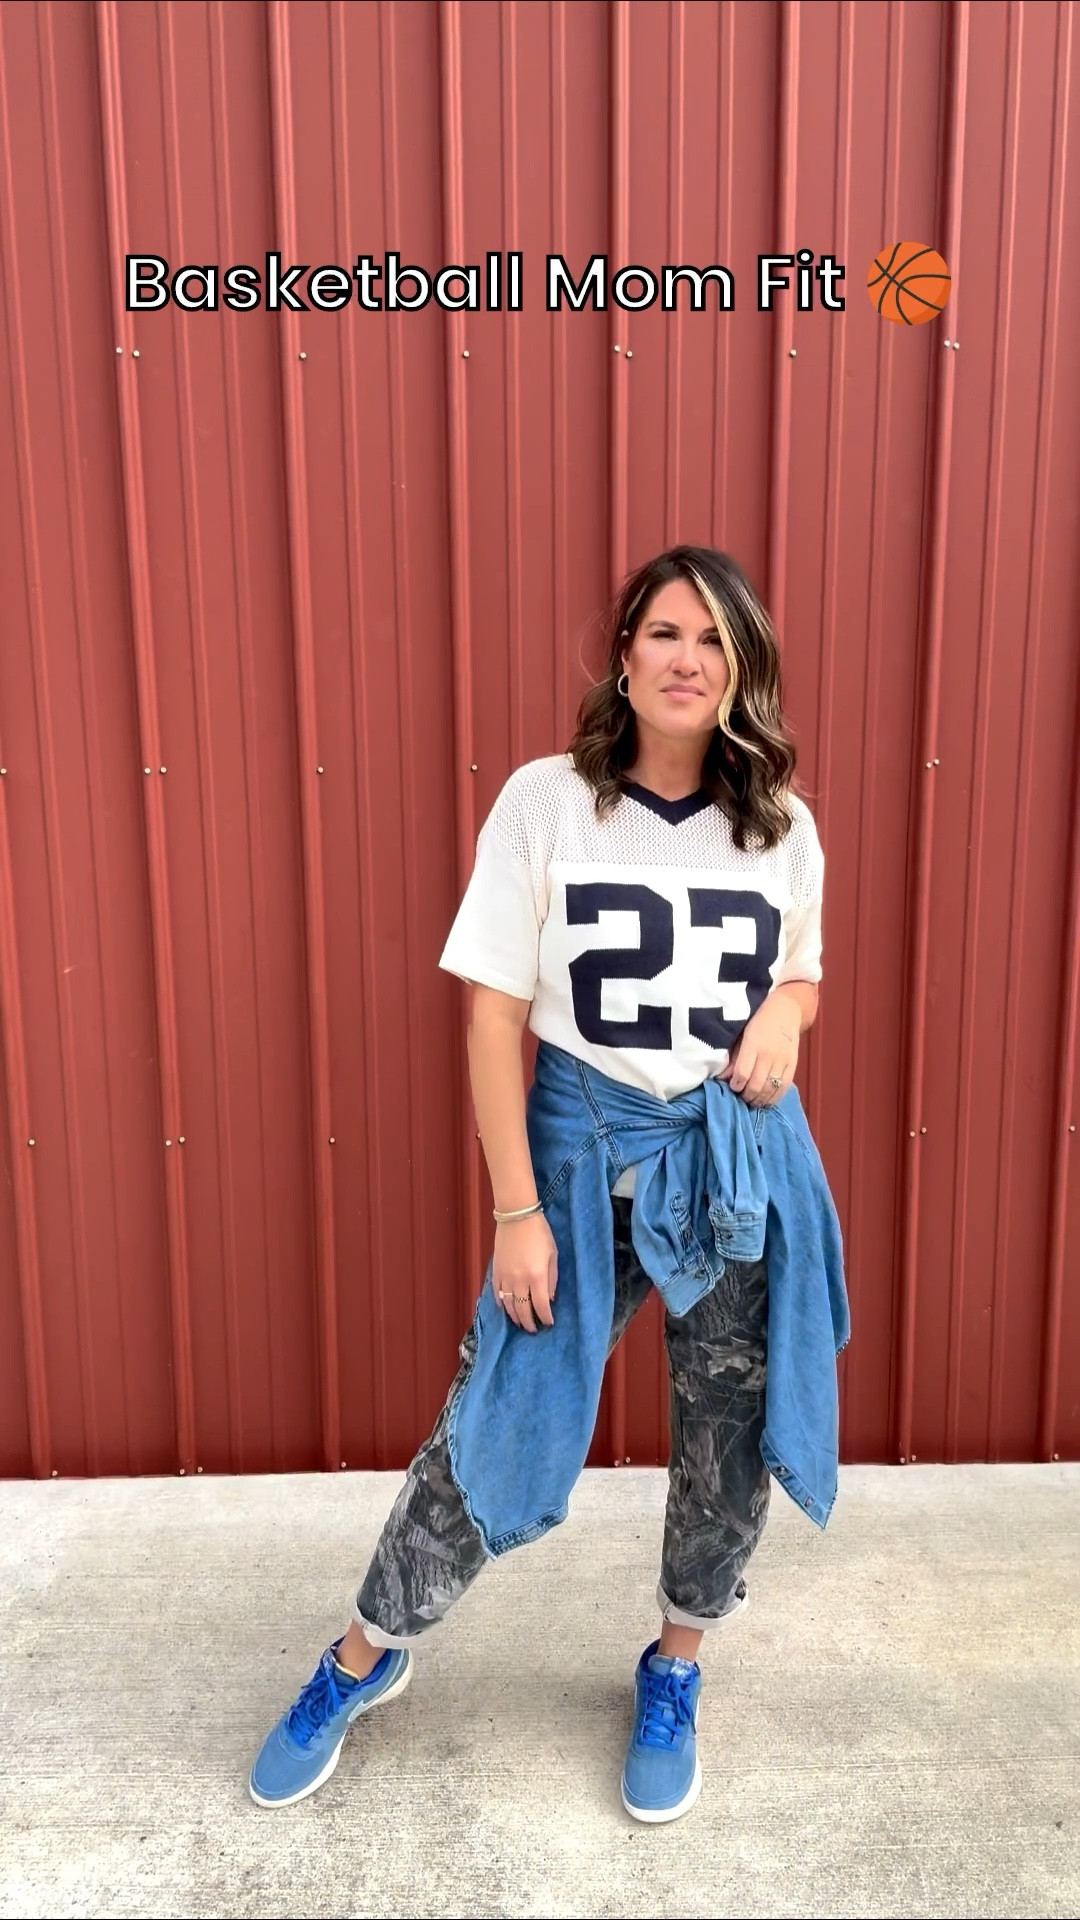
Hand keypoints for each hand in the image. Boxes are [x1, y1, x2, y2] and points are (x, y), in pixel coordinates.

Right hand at [492, 1212, 557, 1332]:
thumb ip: (552, 1279)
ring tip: (520, 1322)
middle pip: (522, 1310)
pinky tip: (506, 1308)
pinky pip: (497, 1293)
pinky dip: (501, 1304)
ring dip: (514, 1316)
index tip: (549, 1323)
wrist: (517, 1216)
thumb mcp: (553, 1255)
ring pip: (508, 1305)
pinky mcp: (496, 1271)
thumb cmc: (540, 1233)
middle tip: (533, 1329)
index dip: (545, 1318)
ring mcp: (505, 1277)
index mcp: (537, 1276)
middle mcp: (520, 1281)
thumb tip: (550, 1299)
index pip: (541, 1306)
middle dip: (529, 1323)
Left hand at [717, 991, 800, 1106]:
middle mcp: (769, 1054)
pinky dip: (774, 1098)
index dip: (736, 1086)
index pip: (743, 1073)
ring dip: (759, 1099)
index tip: (732, 1088)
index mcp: (753, 1044)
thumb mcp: (742, 1035)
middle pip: (757, 1084)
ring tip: (752, 1101)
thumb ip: (734, 1057)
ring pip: (770, 1089)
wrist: (786, 1009)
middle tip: (741, 1098)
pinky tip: (766, 1101)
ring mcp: (783, 1060)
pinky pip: (784, 1087)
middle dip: (746, 1096)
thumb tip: (723, 1078)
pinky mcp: (793, 1065)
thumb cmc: (759, 1021)